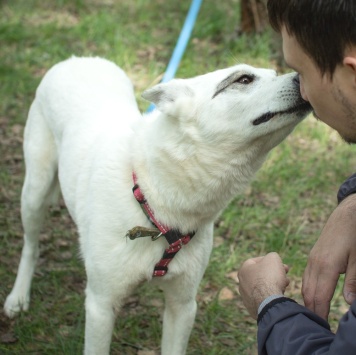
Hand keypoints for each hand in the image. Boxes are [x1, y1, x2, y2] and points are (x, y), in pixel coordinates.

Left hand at [238, 252, 289, 318]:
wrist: (269, 302)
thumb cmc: (269, 277)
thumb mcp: (273, 259)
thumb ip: (272, 256)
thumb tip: (272, 259)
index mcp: (243, 270)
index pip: (256, 261)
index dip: (270, 261)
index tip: (280, 264)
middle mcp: (242, 283)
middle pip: (260, 275)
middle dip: (274, 273)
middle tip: (285, 274)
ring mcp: (246, 297)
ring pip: (263, 288)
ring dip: (274, 284)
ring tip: (285, 284)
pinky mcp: (253, 308)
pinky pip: (264, 299)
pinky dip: (272, 297)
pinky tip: (280, 296)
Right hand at [302, 194, 355, 319]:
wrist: (347, 214)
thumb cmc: (354, 236)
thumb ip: (353, 282)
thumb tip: (348, 304)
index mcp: (325, 266)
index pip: (320, 296)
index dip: (321, 313)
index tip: (322, 327)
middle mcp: (314, 263)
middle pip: (308, 292)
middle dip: (312, 310)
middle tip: (316, 325)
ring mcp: (312, 258)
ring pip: (305, 284)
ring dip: (308, 300)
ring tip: (313, 314)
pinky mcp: (313, 255)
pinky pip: (306, 276)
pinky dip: (307, 289)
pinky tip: (312, 294)